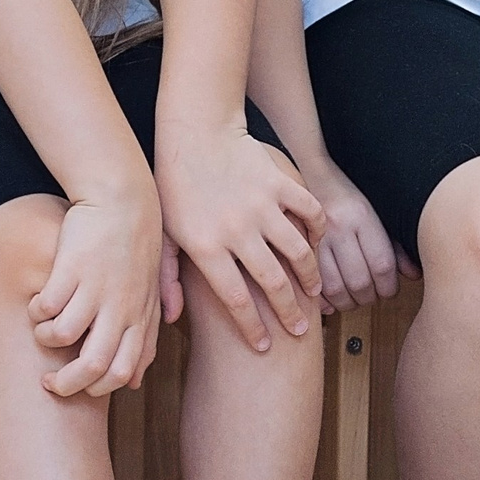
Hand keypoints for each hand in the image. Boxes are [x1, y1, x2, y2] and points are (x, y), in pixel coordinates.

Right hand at [29, 190, 163, 397]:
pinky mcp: (72, 267)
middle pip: (92, 365)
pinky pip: (45, 305)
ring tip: (43, 330)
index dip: (95, 390)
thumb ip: (145, 338)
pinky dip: (36, 312)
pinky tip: (38, 303)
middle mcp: (120, 306)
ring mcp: (96, 286)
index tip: (77, 387)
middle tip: (49, 381)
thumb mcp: (151, 293)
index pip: (121, 372)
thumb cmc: (137, 247)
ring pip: (63, 336)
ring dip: (46, 340)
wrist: (124, 198)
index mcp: (140, 316)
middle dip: (66, 383)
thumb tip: (135, 382)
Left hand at [156, 125, 324, 350]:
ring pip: (297, 251)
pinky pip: (308, 212)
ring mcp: (261, 205)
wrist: (194, 133)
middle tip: (300, 329)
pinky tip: (315, 243)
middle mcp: (237, 230)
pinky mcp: (279, 183)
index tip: (265, 346)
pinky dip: (316, 230)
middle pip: (272, 283)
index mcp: (207, 247)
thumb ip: (168, 277)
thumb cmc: (174, 186)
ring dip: (310, 276)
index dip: (254, 328)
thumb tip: (172, 319)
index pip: (236, 300)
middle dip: (289, 312)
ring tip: (314, 291)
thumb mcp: (164, 234)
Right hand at [300, 159, 411, 312]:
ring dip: (348, 303)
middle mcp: (339, 226)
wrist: (311, 173)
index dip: (389, 286)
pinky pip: (311, 284)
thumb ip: (395, 245)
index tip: (390, 289)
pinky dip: (324, 299)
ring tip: (354, 298)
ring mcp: (315, 237)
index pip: (382, 265)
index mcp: (362, 216)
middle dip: (370, 297)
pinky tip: (333, 297)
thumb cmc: (349, 196)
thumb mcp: (377, 213)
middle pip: (359, 281)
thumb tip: (412, 274)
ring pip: (335, 288)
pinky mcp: (298, 248)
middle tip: (372, 296)